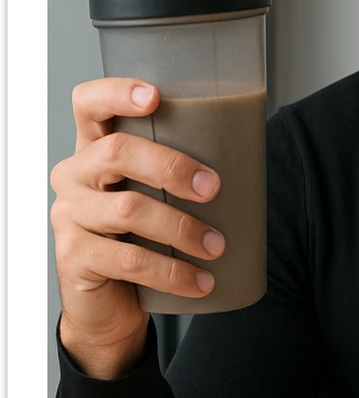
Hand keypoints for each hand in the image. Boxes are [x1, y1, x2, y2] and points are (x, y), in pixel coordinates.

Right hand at [49, 78, 223, 377]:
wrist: (112, 305)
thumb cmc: (143, 239)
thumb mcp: (157, 198)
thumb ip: (179, 174)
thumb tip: (250, 154)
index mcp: (93, 149)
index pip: (88, 103)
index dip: (117, 92)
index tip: (156, 98)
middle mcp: (73, 175)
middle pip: (116, 152)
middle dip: (171, 166)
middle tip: (213, 188)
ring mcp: (68, 216)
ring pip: (127, 209)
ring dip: (181, 227)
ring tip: (217, 246)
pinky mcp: (74, 256)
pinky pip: (128, 260)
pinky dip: (173, 273)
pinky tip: (201, 282)